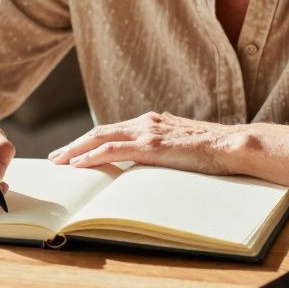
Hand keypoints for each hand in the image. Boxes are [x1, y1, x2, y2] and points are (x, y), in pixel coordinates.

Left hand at [47, 111, 244, 175]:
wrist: (232, 146)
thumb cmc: (213, 151)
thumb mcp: (182, 147)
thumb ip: (164, 149)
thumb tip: (152, 164)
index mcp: (153, 122)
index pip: (113, 130)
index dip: (90, 141)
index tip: (73, 152)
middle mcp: (146, 122)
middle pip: (100, 131)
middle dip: (75, 145)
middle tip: (56, 158)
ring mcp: (148, 132)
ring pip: (101, 138)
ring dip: (76, 150)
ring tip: (59, 162)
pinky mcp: (151, 146)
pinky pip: (114, 150)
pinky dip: (93, 157)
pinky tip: (78, 165)